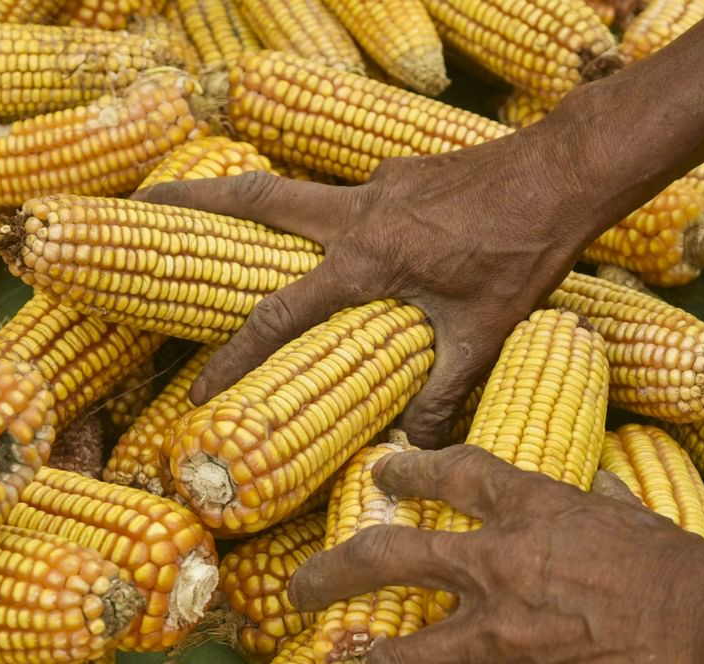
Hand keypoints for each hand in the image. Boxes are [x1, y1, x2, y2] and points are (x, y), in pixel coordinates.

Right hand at [133, 131, 597, 447]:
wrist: (563, 176)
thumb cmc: (522, 253)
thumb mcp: (482, 333)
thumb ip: (442, 392)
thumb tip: (412, 449)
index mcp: (364, 260)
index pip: (277, 317)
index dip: (233, 359)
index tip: (197, 391)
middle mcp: (356, 213)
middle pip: (254, 200)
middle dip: (192, 202)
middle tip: (140, 204)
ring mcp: (377, 185)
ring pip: (297, 190)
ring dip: (253, 199)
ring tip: (218, 211)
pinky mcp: (402, 175)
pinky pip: (349, 196)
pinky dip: (329, 215)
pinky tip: (353, 239)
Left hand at [288, 444, 703, 663]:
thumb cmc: (684, 569)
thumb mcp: (633, 517)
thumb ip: (599, 503)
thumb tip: (597, 488)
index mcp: (529, 508)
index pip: (454, 472)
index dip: (411, 469)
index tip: (382, 472)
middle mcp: (495, 564)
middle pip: (386, 557)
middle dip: (332, 573)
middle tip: (299, 588)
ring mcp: (497, 632)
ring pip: (398, 661)